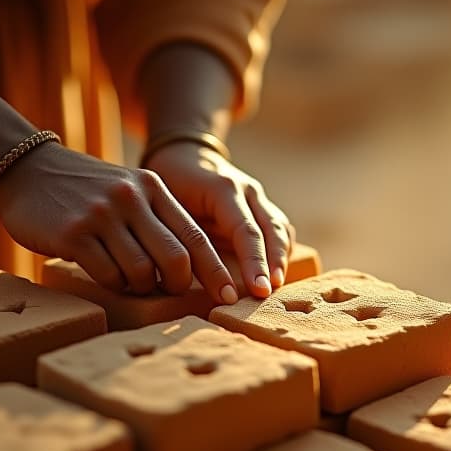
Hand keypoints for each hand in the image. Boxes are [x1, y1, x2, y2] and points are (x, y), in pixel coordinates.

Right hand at [0, 141, 238, 303]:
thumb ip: (158, 219)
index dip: (217, 271)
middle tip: (169, 292)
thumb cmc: (84, 190)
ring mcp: (103, 215)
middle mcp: (132, 198)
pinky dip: (113, 283)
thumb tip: (192, 269)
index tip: (230, 297)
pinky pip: (108, 275)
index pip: (196, 236)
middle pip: (176, 259)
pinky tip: (104, 274)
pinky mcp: (74, 234)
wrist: (25, 169)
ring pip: (142, 272)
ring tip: (126, 278)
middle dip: (178, 286)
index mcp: (153, 187)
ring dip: (139, 287)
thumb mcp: (128, 189)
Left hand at [144, 141, 295, 298]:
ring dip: (281, 259)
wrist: (184, 156)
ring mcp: (258, 197)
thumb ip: (182, 235)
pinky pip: (279, 229)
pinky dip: (281, 251)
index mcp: (224, 189)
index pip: (246, 231)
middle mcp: (248, 191)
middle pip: (270, 230)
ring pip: (280, 229)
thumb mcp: (169, 206)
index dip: (253, 262)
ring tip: (275, 287)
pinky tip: (275, 273)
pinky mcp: (262, 206)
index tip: (257, 290)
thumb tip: (186, 277)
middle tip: (268, 293)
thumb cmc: (170, 185)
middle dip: (273, 264)